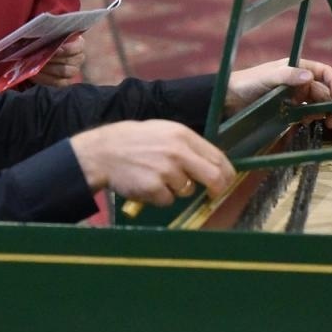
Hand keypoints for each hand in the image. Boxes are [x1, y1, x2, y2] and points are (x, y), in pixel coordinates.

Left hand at [30, 35, 84, 87]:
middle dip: (54, 59)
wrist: (44, 51)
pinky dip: (45, 78)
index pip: (77, 47)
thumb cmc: (48, 40)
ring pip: (64, 72)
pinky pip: (58, 82)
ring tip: (36, 65)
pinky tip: (35, 75)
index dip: (67, 49)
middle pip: (70, 61)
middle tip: (40, 57)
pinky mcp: (66, 81)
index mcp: (78, 44)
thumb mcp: (51, 34)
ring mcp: (74, 70)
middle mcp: (79, 57)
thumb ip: (50, 33)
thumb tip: (42, 31)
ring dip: (49, 69)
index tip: (56, 49)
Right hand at [70, 120, 233, 205]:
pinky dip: (160, 197)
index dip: (227, 173)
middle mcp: (178, 152)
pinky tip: (147, 184)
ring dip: (177, 189)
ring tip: (158, 177)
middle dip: (217, 188)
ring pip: (187, 190)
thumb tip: (212, 164)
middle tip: (213, 194)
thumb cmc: (136, 141)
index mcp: (183, 135)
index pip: (217, 157)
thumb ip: (188, 145)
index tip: (227, 181)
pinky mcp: (154, 188)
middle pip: (213, 177)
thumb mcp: (164, 131)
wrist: (103, 152)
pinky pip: (168, 200)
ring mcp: (166, 171)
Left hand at [224, 58, 331, 126]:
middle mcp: (297, 80)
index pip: (324, 72)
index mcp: (296, 67)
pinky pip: (304, 112)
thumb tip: (310, 76)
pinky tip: (304, 122)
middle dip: (329, 104)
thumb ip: (287, 76)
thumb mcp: (267, 78)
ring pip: (315, 102)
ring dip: (320, 112)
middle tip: (330, 121)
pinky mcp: (286, 108)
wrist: (228, 99)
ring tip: (318, 122)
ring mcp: (292, 94)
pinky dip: (308, 117)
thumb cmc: (246, 83)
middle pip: (323, 90)